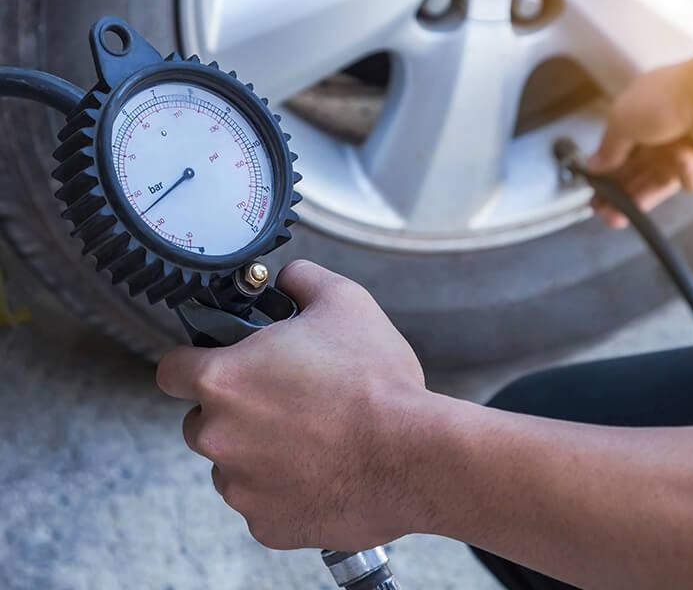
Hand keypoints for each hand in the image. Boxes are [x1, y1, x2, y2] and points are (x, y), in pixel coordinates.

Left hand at [156, 260, 427, 550]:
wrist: (413, 455)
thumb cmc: (375, 379)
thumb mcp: (343, 301)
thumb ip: (302, 279)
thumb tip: (288, 277)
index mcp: (224, 379)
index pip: (170, 369)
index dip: (192, 360)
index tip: (217, 361)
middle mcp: (218, 436)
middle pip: (202, 418)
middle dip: (233, 407)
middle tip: (284, 395)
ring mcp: (240, 486)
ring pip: (231, 462)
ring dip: (256, 448)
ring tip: (311, 434)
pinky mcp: (266, 524)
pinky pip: (260, 500)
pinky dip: (282, 486)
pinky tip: (321, 468)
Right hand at [588, 64, 692, 226]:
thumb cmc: (663, 101)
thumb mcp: (621, 120)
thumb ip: (607, 149)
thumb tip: (592, 166)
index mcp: (637, 123)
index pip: (617, 157)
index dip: (604, 177)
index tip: (593, 196)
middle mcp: (659, 140)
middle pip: (635, 175)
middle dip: (618, 196)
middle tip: (604, 214)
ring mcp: (684, 154)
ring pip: (659, 185)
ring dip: (641, 198)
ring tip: (624, 214)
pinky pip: (690, 181)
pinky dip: (686, 172)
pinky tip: (686, 158)